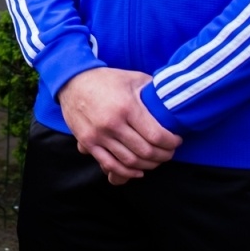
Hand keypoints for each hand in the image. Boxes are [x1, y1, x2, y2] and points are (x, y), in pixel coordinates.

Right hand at [57, 67, 180, 183]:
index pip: (156, 135)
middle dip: (163, 156)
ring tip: (155, 160)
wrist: (72, 81)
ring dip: (148, 165)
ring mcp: (98, 135)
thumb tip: (174, 100)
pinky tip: (138, 171)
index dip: (171, 143)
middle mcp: (112, 123)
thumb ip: (153, 90)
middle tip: (169, 152)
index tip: (177, 141)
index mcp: (126, 106)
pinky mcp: (88, 142)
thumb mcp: (133, 78)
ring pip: (130, 161)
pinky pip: (110, 164)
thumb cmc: (106, 80)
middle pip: (145, 151)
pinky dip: (127, 172)